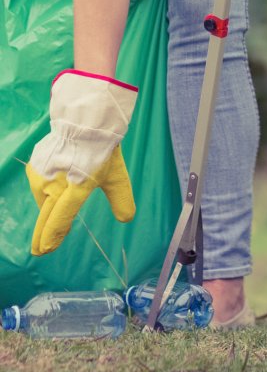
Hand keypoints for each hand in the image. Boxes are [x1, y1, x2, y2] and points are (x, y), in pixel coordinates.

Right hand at [26, 71, 137, 255]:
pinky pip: (39, 185)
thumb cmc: (103, 150)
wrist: (85, 120)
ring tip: (57, 209)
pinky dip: (46, 190)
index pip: (62, 215)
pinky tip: (54, 186)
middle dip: (42, 236)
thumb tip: (127, 219)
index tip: (46, 248)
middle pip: (47, 215)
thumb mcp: (116, 175)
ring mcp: (44, 173)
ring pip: (44, 199)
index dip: (54, 233)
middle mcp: (57, 182)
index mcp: (78, 185)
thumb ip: (120, 198)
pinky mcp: (35, 166)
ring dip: (48, 208)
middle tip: (39, 251)